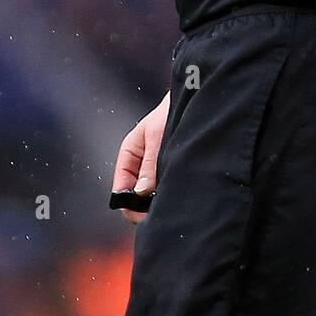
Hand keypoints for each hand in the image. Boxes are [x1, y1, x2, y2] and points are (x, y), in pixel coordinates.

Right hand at [111, 90, 170, 224]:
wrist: (193, 100)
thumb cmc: (171, 112)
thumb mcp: (157, 136)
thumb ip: (149, 164)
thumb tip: (139, 193)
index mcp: (131, 152)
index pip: (121, 184)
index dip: (126, 202)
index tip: (137, 214)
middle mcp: (142, 162)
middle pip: (136, 193)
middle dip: (143, 205)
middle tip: (157, 214)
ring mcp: (156, 166)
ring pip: (151, 192)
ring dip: (158, 200)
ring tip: (170, 204)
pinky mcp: (172, 168)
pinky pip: (166, 187)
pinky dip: (169, 193)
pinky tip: (179, 195)